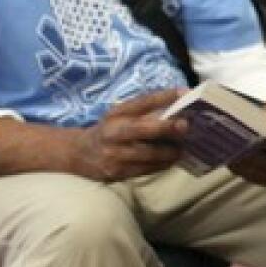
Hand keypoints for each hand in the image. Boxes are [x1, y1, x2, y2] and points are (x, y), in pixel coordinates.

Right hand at [71, 89, 188, 181]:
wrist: (79, 154)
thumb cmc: (109, 129)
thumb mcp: (121, 113)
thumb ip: (146, 108)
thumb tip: (181, 97)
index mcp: (116, 114)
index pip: (142, 102)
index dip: (164, 97)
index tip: (185, 93)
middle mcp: (114, 132)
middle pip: (142, 128)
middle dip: (166, 127)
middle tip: (186, 126)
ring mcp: (114, 155)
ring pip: (148, 154)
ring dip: (170, 151)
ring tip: (183, 148)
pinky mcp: (117, 173)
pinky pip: (145, 169)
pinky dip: (162, 164)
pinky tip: (171, 160)